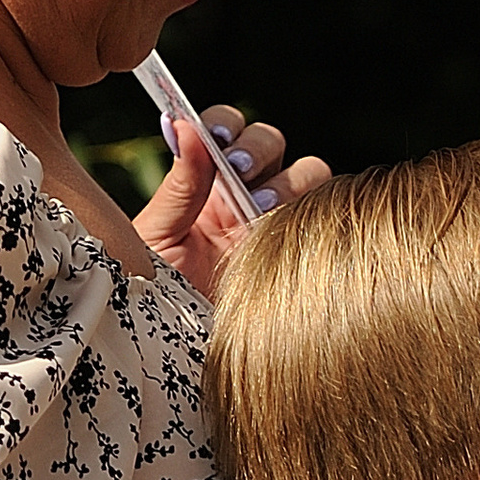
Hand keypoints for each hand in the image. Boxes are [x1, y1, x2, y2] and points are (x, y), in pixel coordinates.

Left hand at [135, 108, 333, 297]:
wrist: (178, 353)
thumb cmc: (154, 297)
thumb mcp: (157, 236)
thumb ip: (179, 185)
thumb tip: (182, 126)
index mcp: (206, 186)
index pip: (224, 132)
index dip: (225, 126)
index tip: (214, 139)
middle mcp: (244, 198)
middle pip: (271, 145)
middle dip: (258, 150)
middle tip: (238, 172)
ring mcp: (276, 225)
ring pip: (308, 175)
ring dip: (290, 182)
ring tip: (263, 209)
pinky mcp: (300, 254)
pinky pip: (326, 218)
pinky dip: (316, 213)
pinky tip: (287, 232)